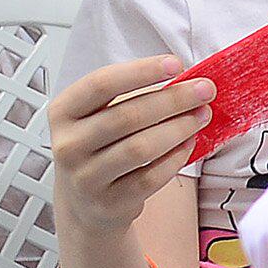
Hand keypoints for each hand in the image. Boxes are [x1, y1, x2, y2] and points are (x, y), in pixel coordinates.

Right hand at [43, 49, 208, 232]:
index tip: (175, 64)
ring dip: (179, 128)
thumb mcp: (97, 116)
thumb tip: (184, 81)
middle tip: (204, 90)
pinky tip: (189, 143)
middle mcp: (68, 145)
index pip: (101, 84)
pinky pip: (151, 178)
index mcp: (63, 112)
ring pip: (141, 148)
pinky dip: (175, 158)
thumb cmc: (98, 147)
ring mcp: (86, 178)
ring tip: (201, 116)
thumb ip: (130, 97)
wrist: (84, 203)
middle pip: (127, 116)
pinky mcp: (109, 203)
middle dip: (173, 100)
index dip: (141, 72)